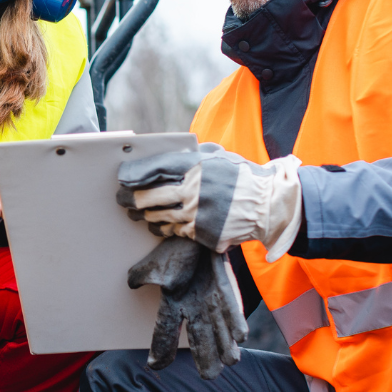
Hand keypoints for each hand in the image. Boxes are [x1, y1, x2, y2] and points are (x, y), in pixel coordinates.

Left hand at [117, 145, 303, 261]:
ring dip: (145, 216)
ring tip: (137, 213)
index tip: (123, 177)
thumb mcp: (218, 158)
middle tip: (122, 200)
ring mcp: (197, 214)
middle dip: (131, 199)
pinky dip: (163, 228)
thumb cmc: (241, 178)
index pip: (156, 168)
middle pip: (151, 196)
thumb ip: (191, 158)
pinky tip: (158, 225)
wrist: (269, 205)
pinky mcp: (201, 233)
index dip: (136, 173)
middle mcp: (194, 190)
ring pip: (159, 217)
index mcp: (197, 167)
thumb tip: (162, 162)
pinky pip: (174, 231)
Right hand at [127, 237, 247, 380]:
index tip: (155, 365)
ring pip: (219, 328)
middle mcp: (194, 307)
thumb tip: (132, 284)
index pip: (164, 330)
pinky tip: (241, 336)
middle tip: (210, 377)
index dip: (160, 348)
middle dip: (205, 356)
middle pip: (198, 337)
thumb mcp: (154, 265)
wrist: (197, 231)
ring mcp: (212, 300)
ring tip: (231, 362)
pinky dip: (235, 321)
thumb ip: (141, 276)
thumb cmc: (175, 249)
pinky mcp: (227, 289)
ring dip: (225, 345)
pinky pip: (232, 308)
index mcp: (173, 304)